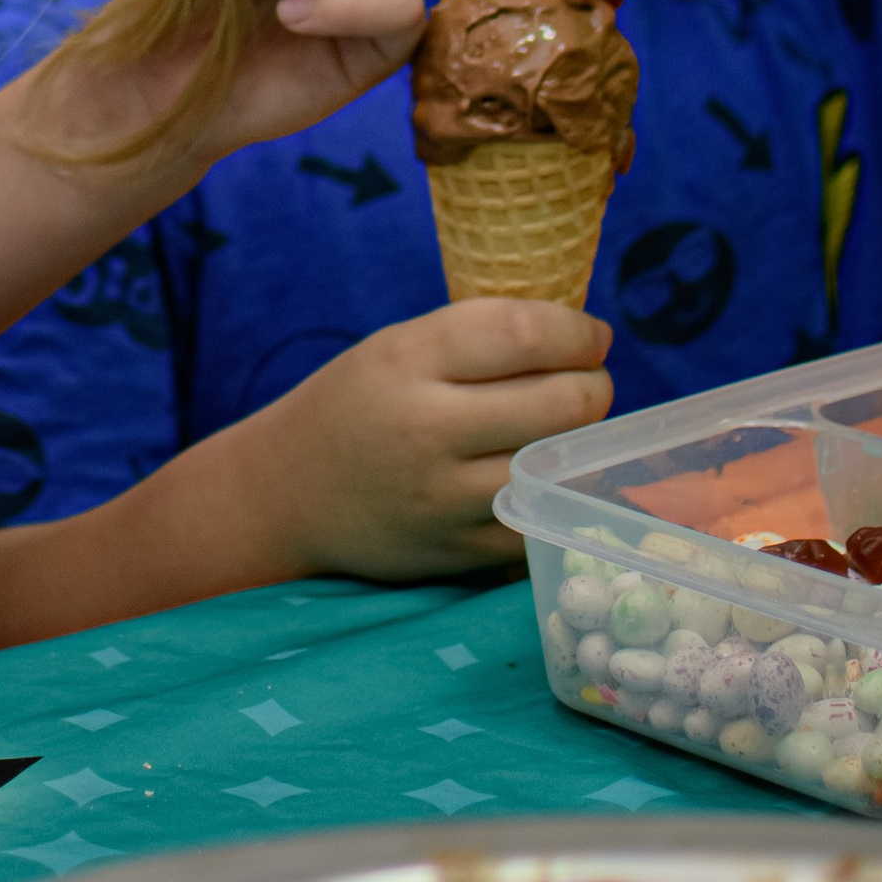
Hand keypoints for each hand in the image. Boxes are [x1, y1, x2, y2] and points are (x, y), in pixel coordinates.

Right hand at [263, 299, 614, 579]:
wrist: (288, 495)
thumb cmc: (356, 405)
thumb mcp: (396, 348)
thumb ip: (476, 337)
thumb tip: (579, 335)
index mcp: (407, 359)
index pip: (524, 332)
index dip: (577, 331)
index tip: (591, 335)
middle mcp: (426, 427)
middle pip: (561, 401)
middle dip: (594, 385)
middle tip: (588, 381)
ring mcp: (444, 497)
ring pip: (558, 463)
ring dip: (582, 440)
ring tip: (567, 426)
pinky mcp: (461, 551)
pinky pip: (540, 516)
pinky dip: (553, 491)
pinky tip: (541, 473)